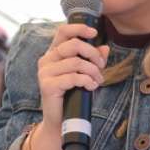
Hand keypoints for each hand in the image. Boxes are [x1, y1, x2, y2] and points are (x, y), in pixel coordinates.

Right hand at [26, 21, 109, 149]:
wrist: (60, 121)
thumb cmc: (72, 96)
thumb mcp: (85, 74)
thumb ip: (93, 60)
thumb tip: (105, 47)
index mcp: (53, 53)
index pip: (63, 31)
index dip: (79, 28)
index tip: (95, 32)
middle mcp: (46, 60)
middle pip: (73, 45)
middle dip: (92, 54)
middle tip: (101, 66)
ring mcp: (45, 73)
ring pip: (76, 62)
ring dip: (93, 72)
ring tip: (98, 81)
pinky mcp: (48, 86)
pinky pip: (73, 77)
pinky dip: (87, 81)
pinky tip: (91, 87)